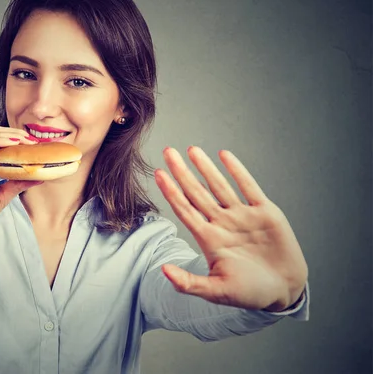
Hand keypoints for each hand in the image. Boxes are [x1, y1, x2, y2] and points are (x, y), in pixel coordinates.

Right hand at [0, 125, 40, 256]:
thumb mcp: (3, 195)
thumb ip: (18, 184)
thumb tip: (39, 176)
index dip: (16, 139)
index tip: (35, 144)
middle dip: (15, 133)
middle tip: (34, 140)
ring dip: (10, 135)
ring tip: (27, 140)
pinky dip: (0, 142)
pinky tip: (14, 143)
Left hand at [154, 146, 307, 310]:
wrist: (284, 290)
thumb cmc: (249, 293)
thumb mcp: (216, 291)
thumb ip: (189, 283)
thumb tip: (163, 271)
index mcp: (209, 239)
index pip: (184, 210)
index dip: (171, 192)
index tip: (158, 175)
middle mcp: (222, 223)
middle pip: (197, 192)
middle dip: (182, 173)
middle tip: (168, 152)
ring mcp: (242, 216)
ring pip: (220, 186)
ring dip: (206, 167)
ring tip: (191, 150)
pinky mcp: (265, 212)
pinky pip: (248, 186)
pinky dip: (237, 171)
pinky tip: (224, 155)